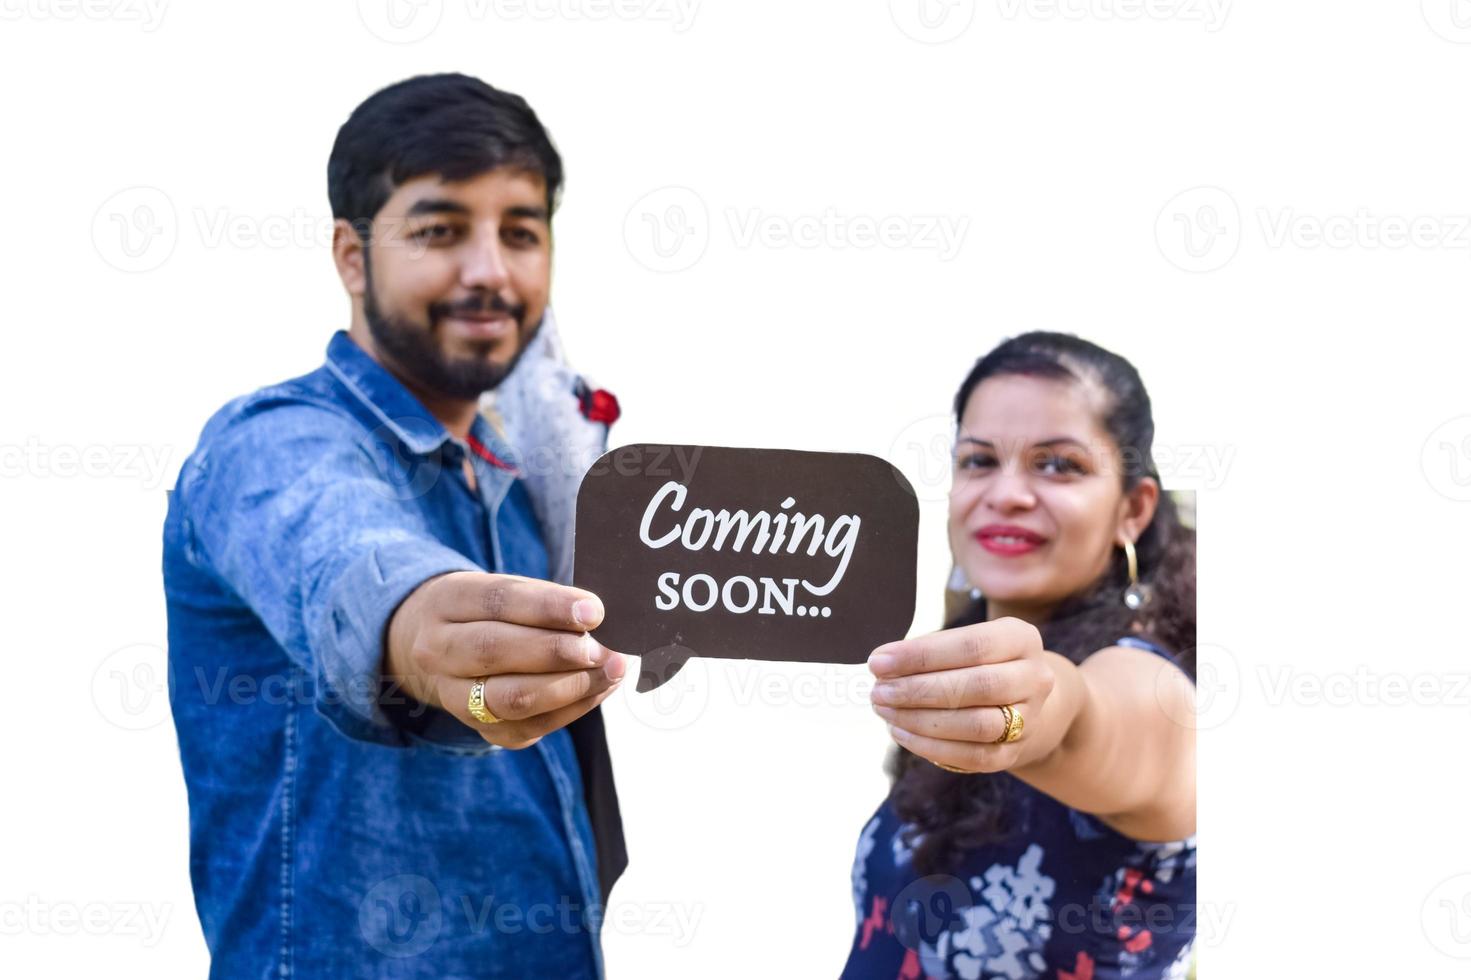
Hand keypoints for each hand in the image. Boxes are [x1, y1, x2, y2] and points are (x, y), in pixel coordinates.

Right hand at [385, 571, 625, 749]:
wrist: (442, 649)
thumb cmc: (490, 612)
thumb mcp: (505, 589)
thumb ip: (545, 601)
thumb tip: (595, 618)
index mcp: (447, 601)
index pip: (497, 601)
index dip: (548, 607)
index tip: (593, 611)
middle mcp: (438, 650)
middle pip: (494, 652)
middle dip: (557, 652)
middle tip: (603, 649)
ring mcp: (453, 695)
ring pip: (510, 698)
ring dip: (570, 687)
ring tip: (610, 671)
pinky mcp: (480, 728)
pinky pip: (528, 727)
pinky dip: (572, 709)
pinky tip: (600, 690)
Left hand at [867, 617, 1052, 772]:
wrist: (1024, 701)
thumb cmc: (979, 664)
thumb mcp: (964, 643)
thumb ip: (929, 651)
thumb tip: (882, 664)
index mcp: (1020, 639)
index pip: (971, 645)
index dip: (921, 655)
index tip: (879, 662)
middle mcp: (1034, 678)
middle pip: (977, 686)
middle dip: (920, 690)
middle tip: (879, 691)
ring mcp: (1029, 719)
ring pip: (976, 725)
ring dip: (922, 720)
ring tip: (886, 711)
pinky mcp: (1013, 752)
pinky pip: (972, 756)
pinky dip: (931, 746)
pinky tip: (900, 732)